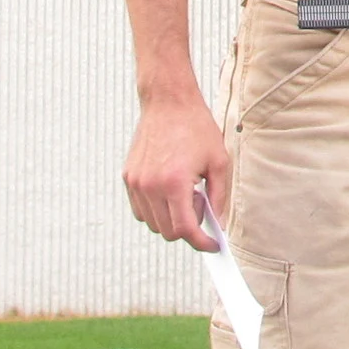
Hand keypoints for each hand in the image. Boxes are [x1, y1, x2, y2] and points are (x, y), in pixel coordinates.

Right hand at [123, 90, 231, 249]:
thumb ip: (220, 198)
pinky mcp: (128, 178)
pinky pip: (141, 210)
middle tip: (202, 203)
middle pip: (168, 232)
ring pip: (153, 224)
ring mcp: (136, 183)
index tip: (214, 246)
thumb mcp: (219, 162)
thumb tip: (219, 226)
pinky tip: (170, 189)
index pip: (185, 229)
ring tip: (186, 191)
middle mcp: (150, 186)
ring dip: (171, 219)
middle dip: (188, 227)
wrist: (168, 103)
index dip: (202, 242)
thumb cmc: (197, 129)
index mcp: (174, 182)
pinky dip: (156, 210)